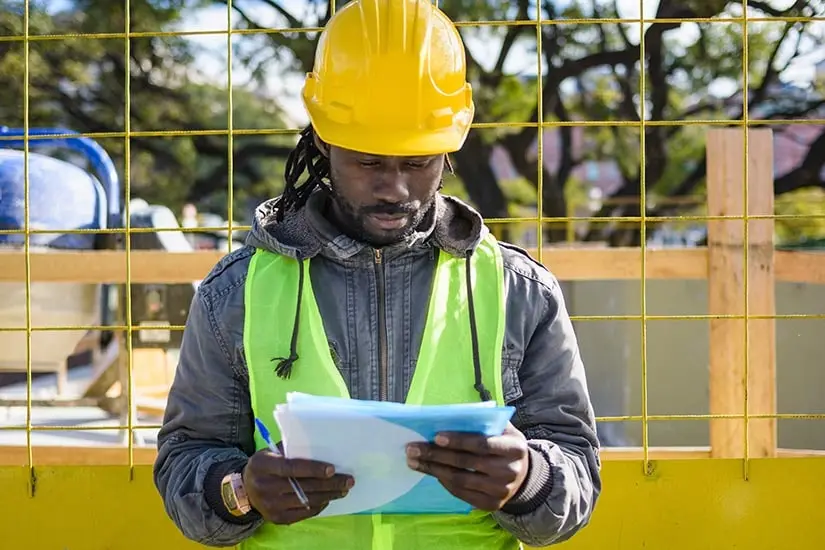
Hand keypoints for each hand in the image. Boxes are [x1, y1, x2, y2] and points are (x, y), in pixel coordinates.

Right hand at [242, 449, 353, 524]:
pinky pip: (303, 513)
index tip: (332, 469)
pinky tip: (328, 498)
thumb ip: (291, 449)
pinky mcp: (277, 518)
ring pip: (306, 501)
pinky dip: (318, 506)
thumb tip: (321, 446)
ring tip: (343, 490)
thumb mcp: (271, 452)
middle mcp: (265, 487)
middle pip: (303, 486)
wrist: (246, 490)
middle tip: (348, 480)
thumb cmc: (265, 465)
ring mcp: (270, 506)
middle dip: (329, 484)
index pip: (291, 468)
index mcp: (263, 466)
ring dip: (328, 495)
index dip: (313, 469)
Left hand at [405, 422, 528, 511]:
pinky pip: (461, 494)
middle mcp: (509, 472)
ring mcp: (500, 491)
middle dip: (436, 455)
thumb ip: (483, 422)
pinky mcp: (491, 505)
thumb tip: (449, 416)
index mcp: (514, 448)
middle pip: (466, 463)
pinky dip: (443, 482)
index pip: (482, 444)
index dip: (458, 441)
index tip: (435, 436)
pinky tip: (431, 471)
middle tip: (413, 449)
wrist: (523, 474)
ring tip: (414, 461)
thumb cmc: (505, 444)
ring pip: (460, 480)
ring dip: (433, 469)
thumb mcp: (503, 429)